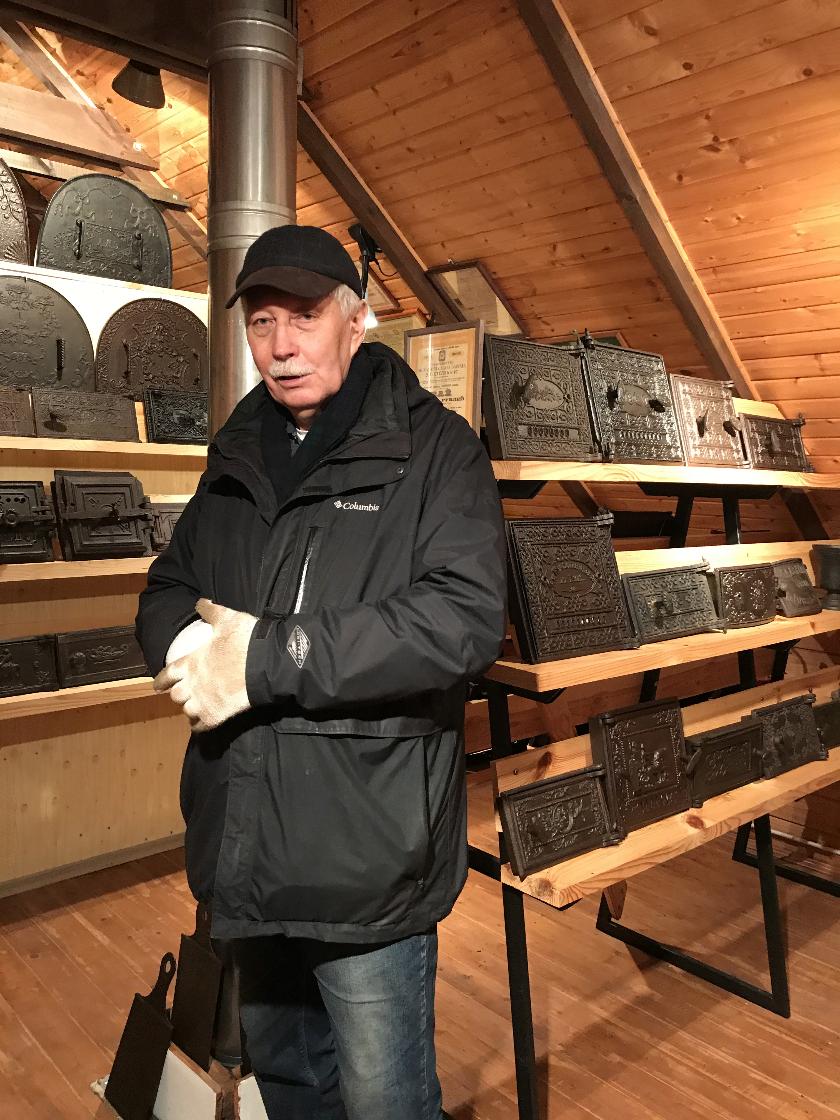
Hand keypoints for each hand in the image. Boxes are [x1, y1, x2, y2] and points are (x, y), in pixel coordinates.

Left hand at [154, 598, 257, 731]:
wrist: (265, 663)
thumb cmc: (244, 640)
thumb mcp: (226, 619)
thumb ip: (210, 611)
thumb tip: (200, 602)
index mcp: (190, 663)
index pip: (166, 675)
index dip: (161, 681)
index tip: (158, 686)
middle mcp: (192, 685)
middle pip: (175, 696)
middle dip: (179, 694)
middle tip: (184, 692)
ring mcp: (203, 702)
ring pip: (186, 711)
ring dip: (188, 708)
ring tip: (194, 706)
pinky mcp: (216, 715)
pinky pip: (200, 726)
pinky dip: (198, 725)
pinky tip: (201, 722)